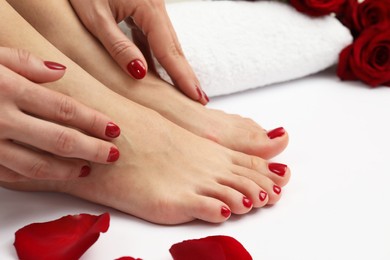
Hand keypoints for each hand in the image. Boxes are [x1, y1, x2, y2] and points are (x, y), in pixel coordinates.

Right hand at [0, 47, 120, 181]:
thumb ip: (26, 63)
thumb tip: (61, 74)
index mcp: (8, 90)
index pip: (65, 110)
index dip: (93, 121)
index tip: (114, 129)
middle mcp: (0, 119)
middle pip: (59, 140)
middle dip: (91, 150)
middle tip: (113, 155)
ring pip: (36, 165)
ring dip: (67, 170)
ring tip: (88, 170)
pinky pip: (12, 174)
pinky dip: (36, 178)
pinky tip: (54, 176)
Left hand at [69, 0, 208, 104]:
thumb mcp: (95, 17)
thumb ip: (118, 46)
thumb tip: (140, 73)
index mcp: (148, 8)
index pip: (169, 51)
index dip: (182, 77)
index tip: (195, 97)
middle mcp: (156, 8)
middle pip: (174, 48)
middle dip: (186, 75)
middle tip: (200, 100)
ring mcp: (150, 8)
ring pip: (166, 44)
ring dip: (175, 68)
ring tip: (185, 90)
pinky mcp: (142, 10)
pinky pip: (154, 38)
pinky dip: (158, 57)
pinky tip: (159, 73)